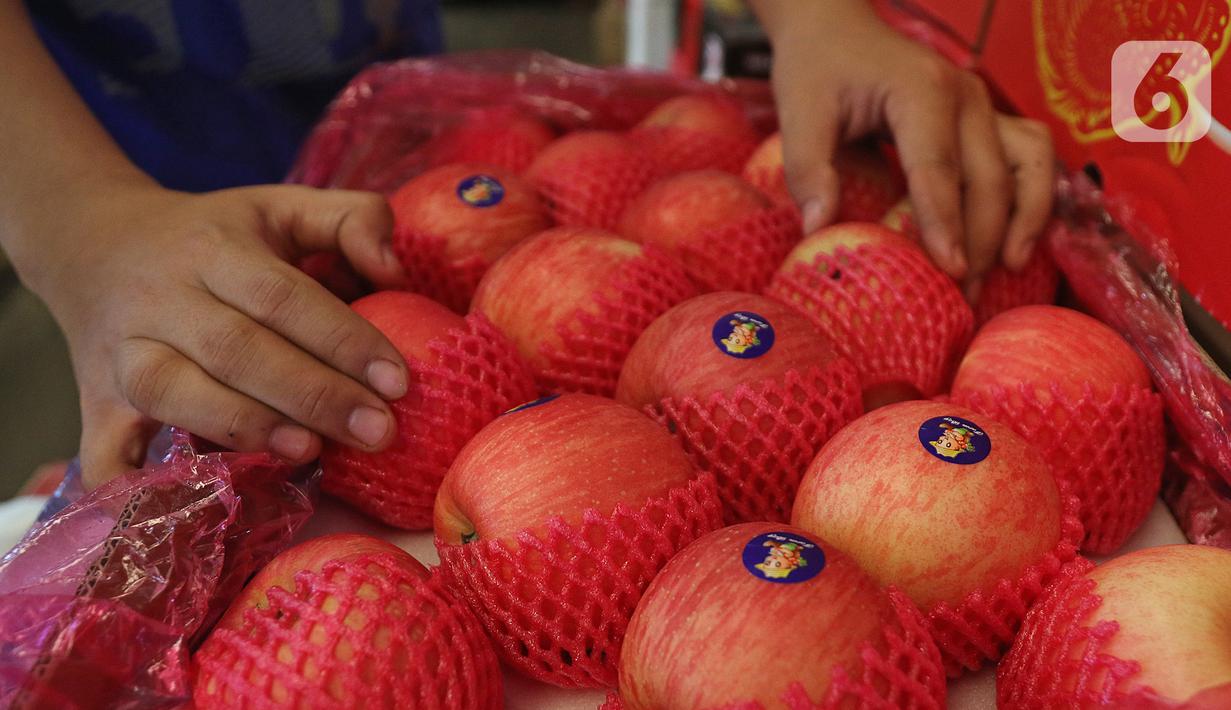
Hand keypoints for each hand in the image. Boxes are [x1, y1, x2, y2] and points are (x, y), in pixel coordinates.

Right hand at [37, 182, 408, 487]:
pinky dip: (135, 487)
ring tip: (311, 453)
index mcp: (214, 249)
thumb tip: (394, 270)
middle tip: (378, 431)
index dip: (344, 340)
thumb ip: (351, 219)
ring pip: (174, 391)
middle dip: (314, 395)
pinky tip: (189, 511)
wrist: (94, 242)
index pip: (284, 297)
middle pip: (238, 349)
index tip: (398, 383)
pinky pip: (105, 452)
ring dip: (244, 427)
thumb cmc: (215, 236)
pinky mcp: (94, 403)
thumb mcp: (282, 206)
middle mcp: (161, 299)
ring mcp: (122, 354)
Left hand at [758, 0, 1055, 290]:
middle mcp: (965, 96)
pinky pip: (1029, 158)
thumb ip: (808, 169)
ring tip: (1005, 272)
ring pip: (1028, 165)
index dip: (945, 222)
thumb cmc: (818, 70)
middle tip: (967, 297)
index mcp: (920, 90)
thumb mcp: (800, 113)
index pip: (938, 166)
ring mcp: (983, 106)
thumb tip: (818, 229)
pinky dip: (1032, 199)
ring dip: (1023, 220)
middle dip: (983, 241)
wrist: (837, 30)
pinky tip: (1017, 242)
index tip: (951, 270)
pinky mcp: (988, 119)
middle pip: (988, 177)